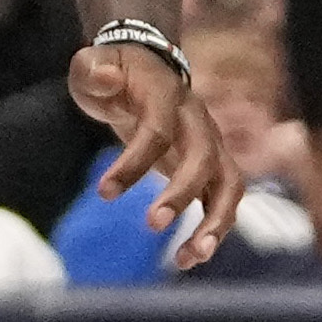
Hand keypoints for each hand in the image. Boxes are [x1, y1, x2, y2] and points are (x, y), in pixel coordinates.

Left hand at [71, 38, 231, 269]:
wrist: (147, 67)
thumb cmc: (114, 70)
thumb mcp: (92, 63)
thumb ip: (92, 69)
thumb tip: (106, 76)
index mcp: (167, 95)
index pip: (158, 130)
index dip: (134, 162)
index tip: (104, 193)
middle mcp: (198, 121)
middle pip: (205, 158)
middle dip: (182, 194)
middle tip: (152, 224)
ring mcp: (210, 144)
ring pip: (229, 185)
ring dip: (215, 223)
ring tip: (189, 258)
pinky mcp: (210, 167)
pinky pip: (222, 202)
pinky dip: (212, 231)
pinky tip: (187, 258)